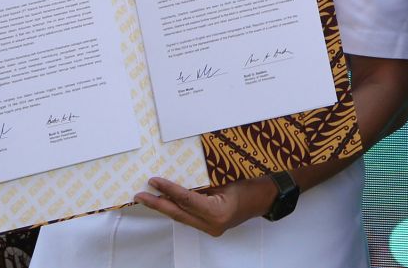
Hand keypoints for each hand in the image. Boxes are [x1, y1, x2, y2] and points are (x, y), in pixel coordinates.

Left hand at [135, 176, 277, 236]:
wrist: (267, 197)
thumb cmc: (251, 185)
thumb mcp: (226, 180)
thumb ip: (203, 184)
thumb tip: (179, 181)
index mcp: (217, 212)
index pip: (186, 199)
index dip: (168, 190)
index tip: (154, 181)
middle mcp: (212, 224)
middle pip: (179, 213)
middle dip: (158, 204)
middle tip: (140, 195)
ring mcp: (212, 228)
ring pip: (182, 217)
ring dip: (165, 207)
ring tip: (149, 198)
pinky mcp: (211, 226)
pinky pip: (190, 217)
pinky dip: (178, 209)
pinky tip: (168, 202)